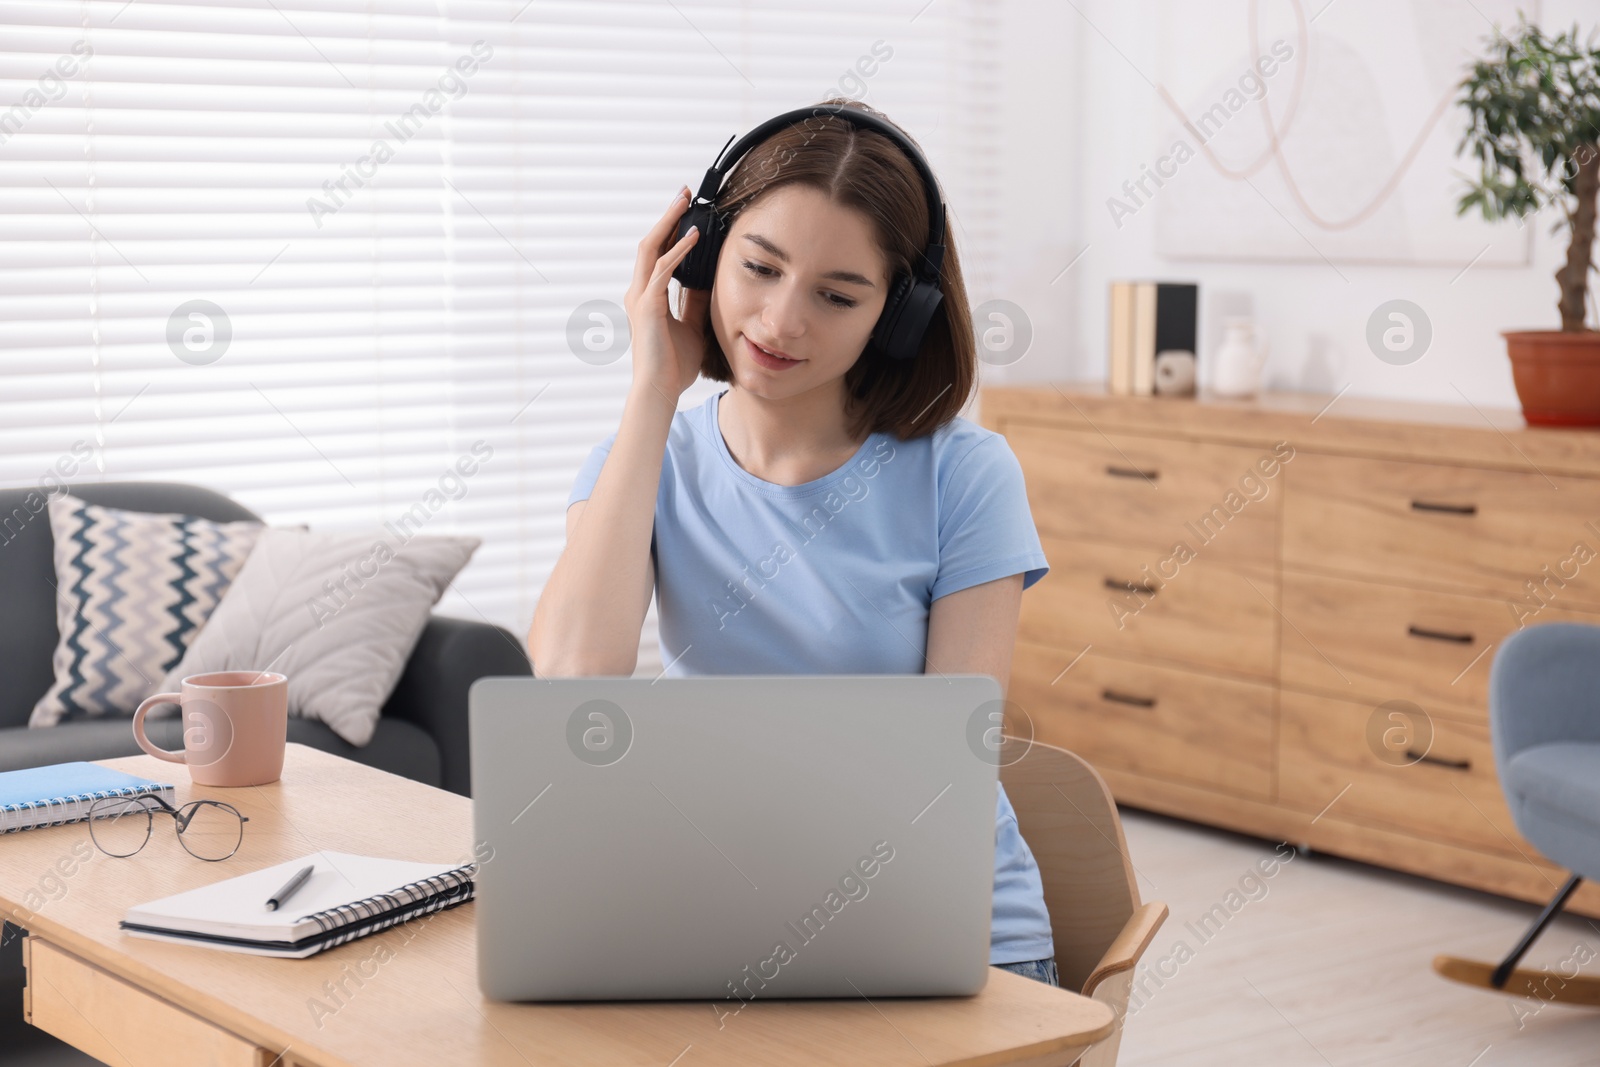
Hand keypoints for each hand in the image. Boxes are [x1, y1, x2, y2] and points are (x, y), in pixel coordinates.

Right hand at [625, 185, 709, 404]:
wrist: (661, 389)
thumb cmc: (674, 363)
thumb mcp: (692, 324)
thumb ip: (696, 301)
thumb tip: (709, 279)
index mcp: (648, 296)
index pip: (658, 254)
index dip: (671, 231)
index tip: (687, 211)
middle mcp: (640, 292)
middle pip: (651, 243)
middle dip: (667, 216)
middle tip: (684, 193)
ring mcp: (640, 297)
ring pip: (651, 248)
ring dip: (669, 223)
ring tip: (685, 202)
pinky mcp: (647, 306)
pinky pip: (663, 270)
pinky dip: (678, 251)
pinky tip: (694, 237)